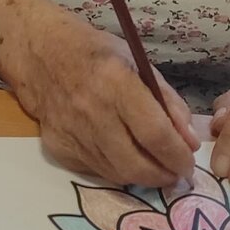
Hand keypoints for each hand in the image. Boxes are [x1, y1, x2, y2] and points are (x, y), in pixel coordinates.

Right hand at [10, 23, 200, 187]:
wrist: (39, 55)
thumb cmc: (94, 53)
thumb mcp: (137, 62)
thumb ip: (167, 100)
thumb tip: (189, 140)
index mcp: (115, 82)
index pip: (154, 133)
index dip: (178, 156)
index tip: (189, 164)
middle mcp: (92, 111)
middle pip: (135, 164)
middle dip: (163, 176)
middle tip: (176, 173)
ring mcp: (72, 133)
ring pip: (117, 174)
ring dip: (142, 177)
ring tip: (155, 167)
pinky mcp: (59, 148)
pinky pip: (96, 171)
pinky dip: (117, 170)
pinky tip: (125, 158)